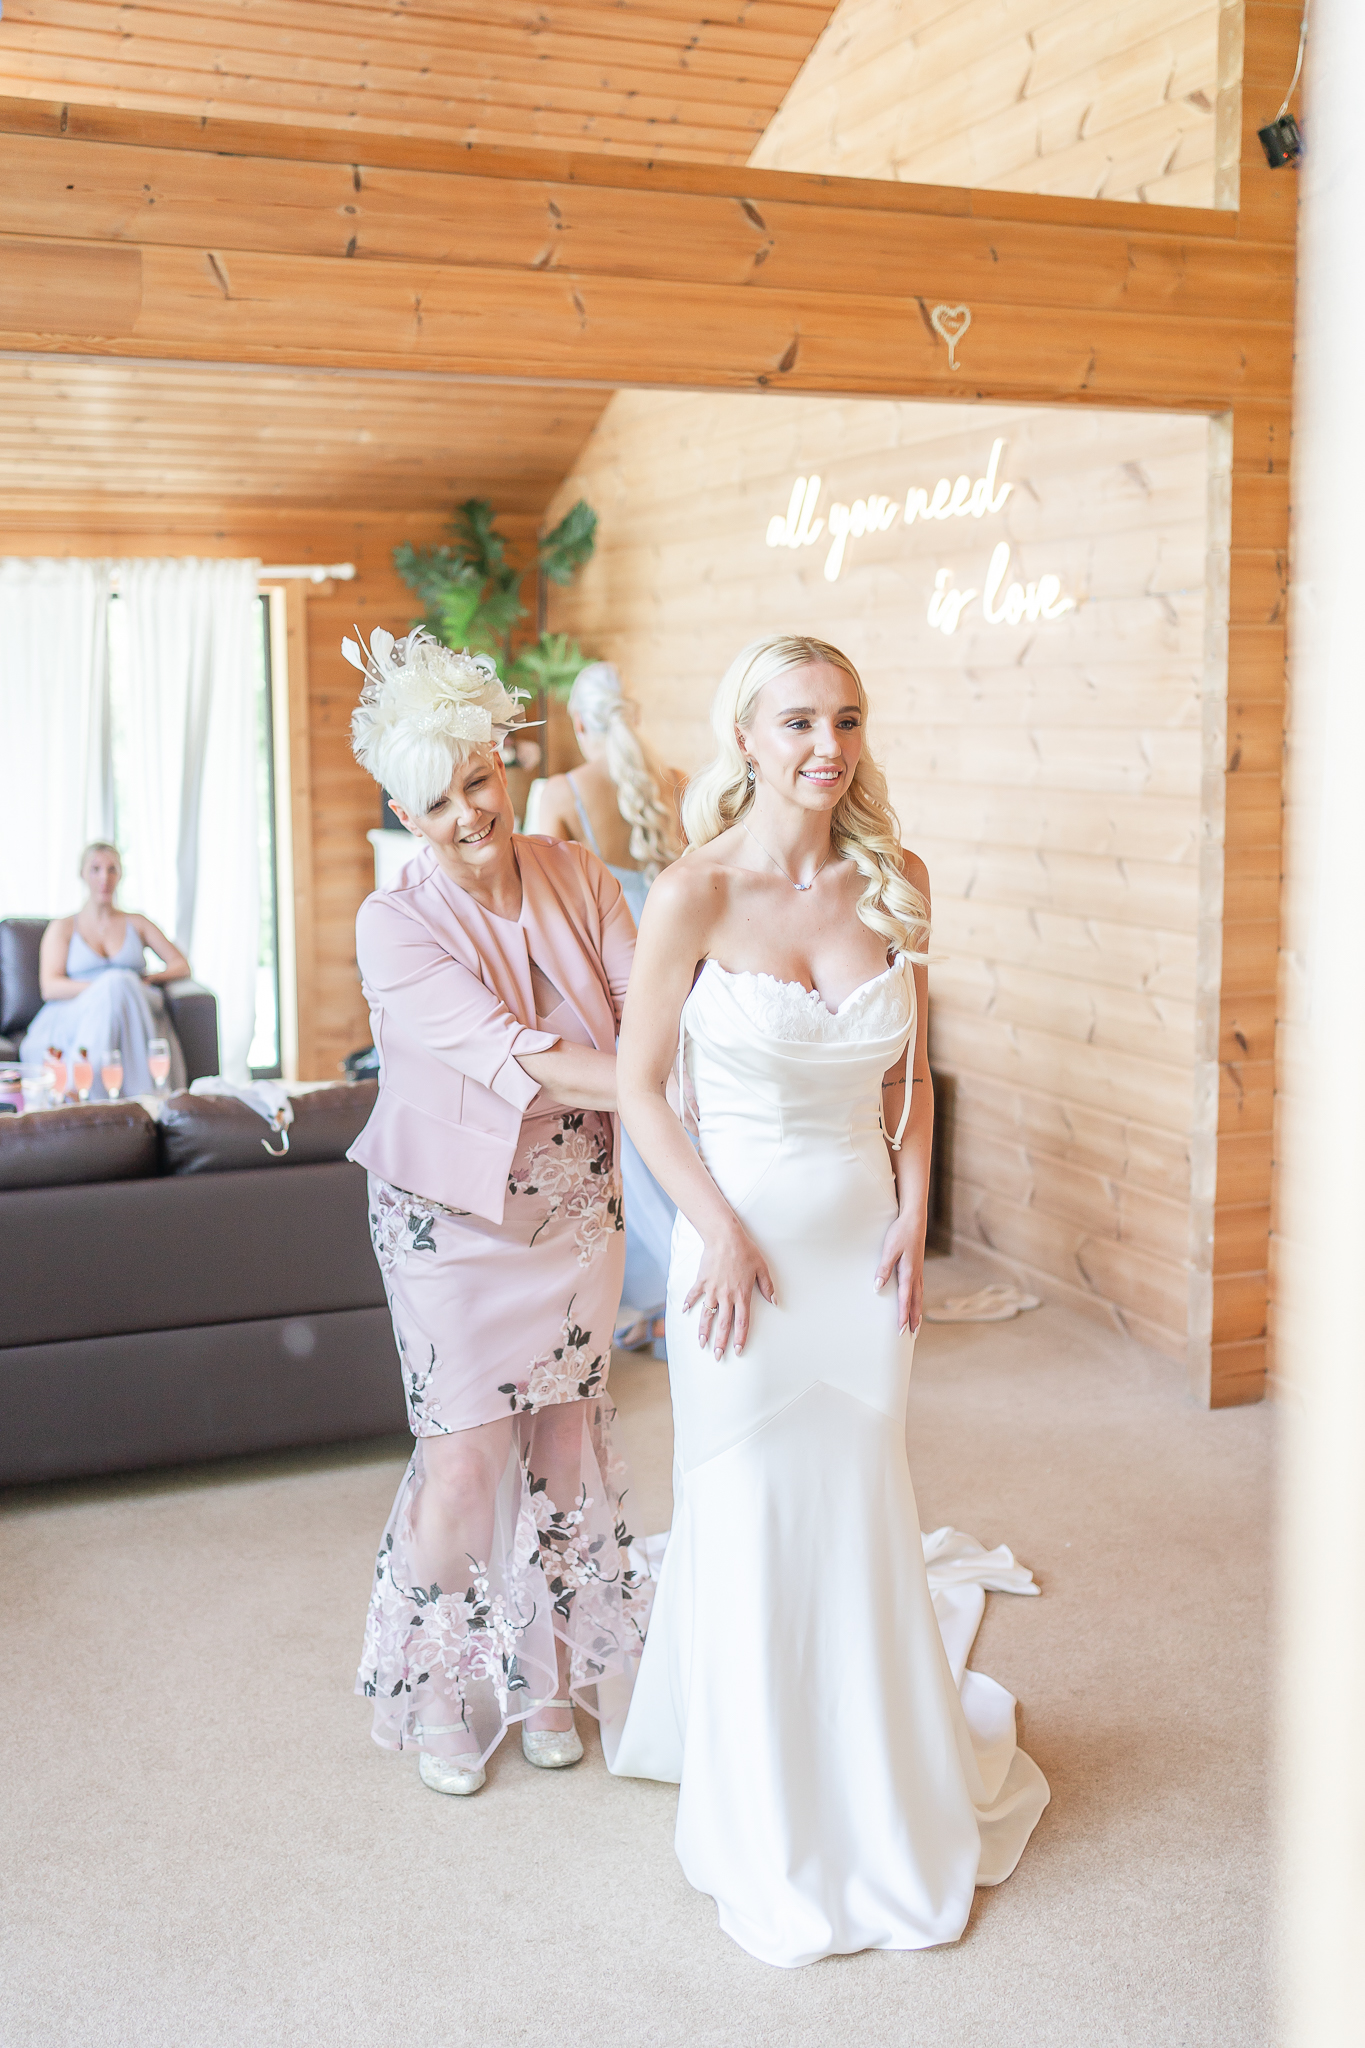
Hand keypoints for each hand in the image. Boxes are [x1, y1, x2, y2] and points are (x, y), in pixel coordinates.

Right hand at [683, 1224, 775, 1358]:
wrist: (725, 1237)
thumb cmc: (745, 1250)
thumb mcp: (762, 1267)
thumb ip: (768, 1286)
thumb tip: (775, 1301)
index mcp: (742, 1295)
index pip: (742, 1322)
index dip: (740, 1338)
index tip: (737, 1351)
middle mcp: (726, 1296)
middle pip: (723, 1324)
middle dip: (720, 1342)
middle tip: (717, 1356)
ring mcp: (712, 1289)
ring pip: (707, 1314)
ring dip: (703, 1330)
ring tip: (701, 1343)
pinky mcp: (702, 1280)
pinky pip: (694, 1295)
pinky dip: (688, 1303)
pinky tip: (683, 1311)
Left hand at [874, 1212, 925, 1334]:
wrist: (914, 1219)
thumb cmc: (900, 1233)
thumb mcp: (889, 1250)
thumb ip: (884, 1269)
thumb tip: (877, 1288)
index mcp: (909, 1273)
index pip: (905, 1300)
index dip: (903, 1316)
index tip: (901, 1330)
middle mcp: (916, 1275)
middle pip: (915, 1302)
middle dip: (913, 1320)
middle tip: (911, 1336)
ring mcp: (918, 1271)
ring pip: (919, 1296)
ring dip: (917, 1312)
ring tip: (916, 1325)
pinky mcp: (917, 1266)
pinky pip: (919, 1289)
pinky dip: (918, 1300)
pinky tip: (916, 1302)